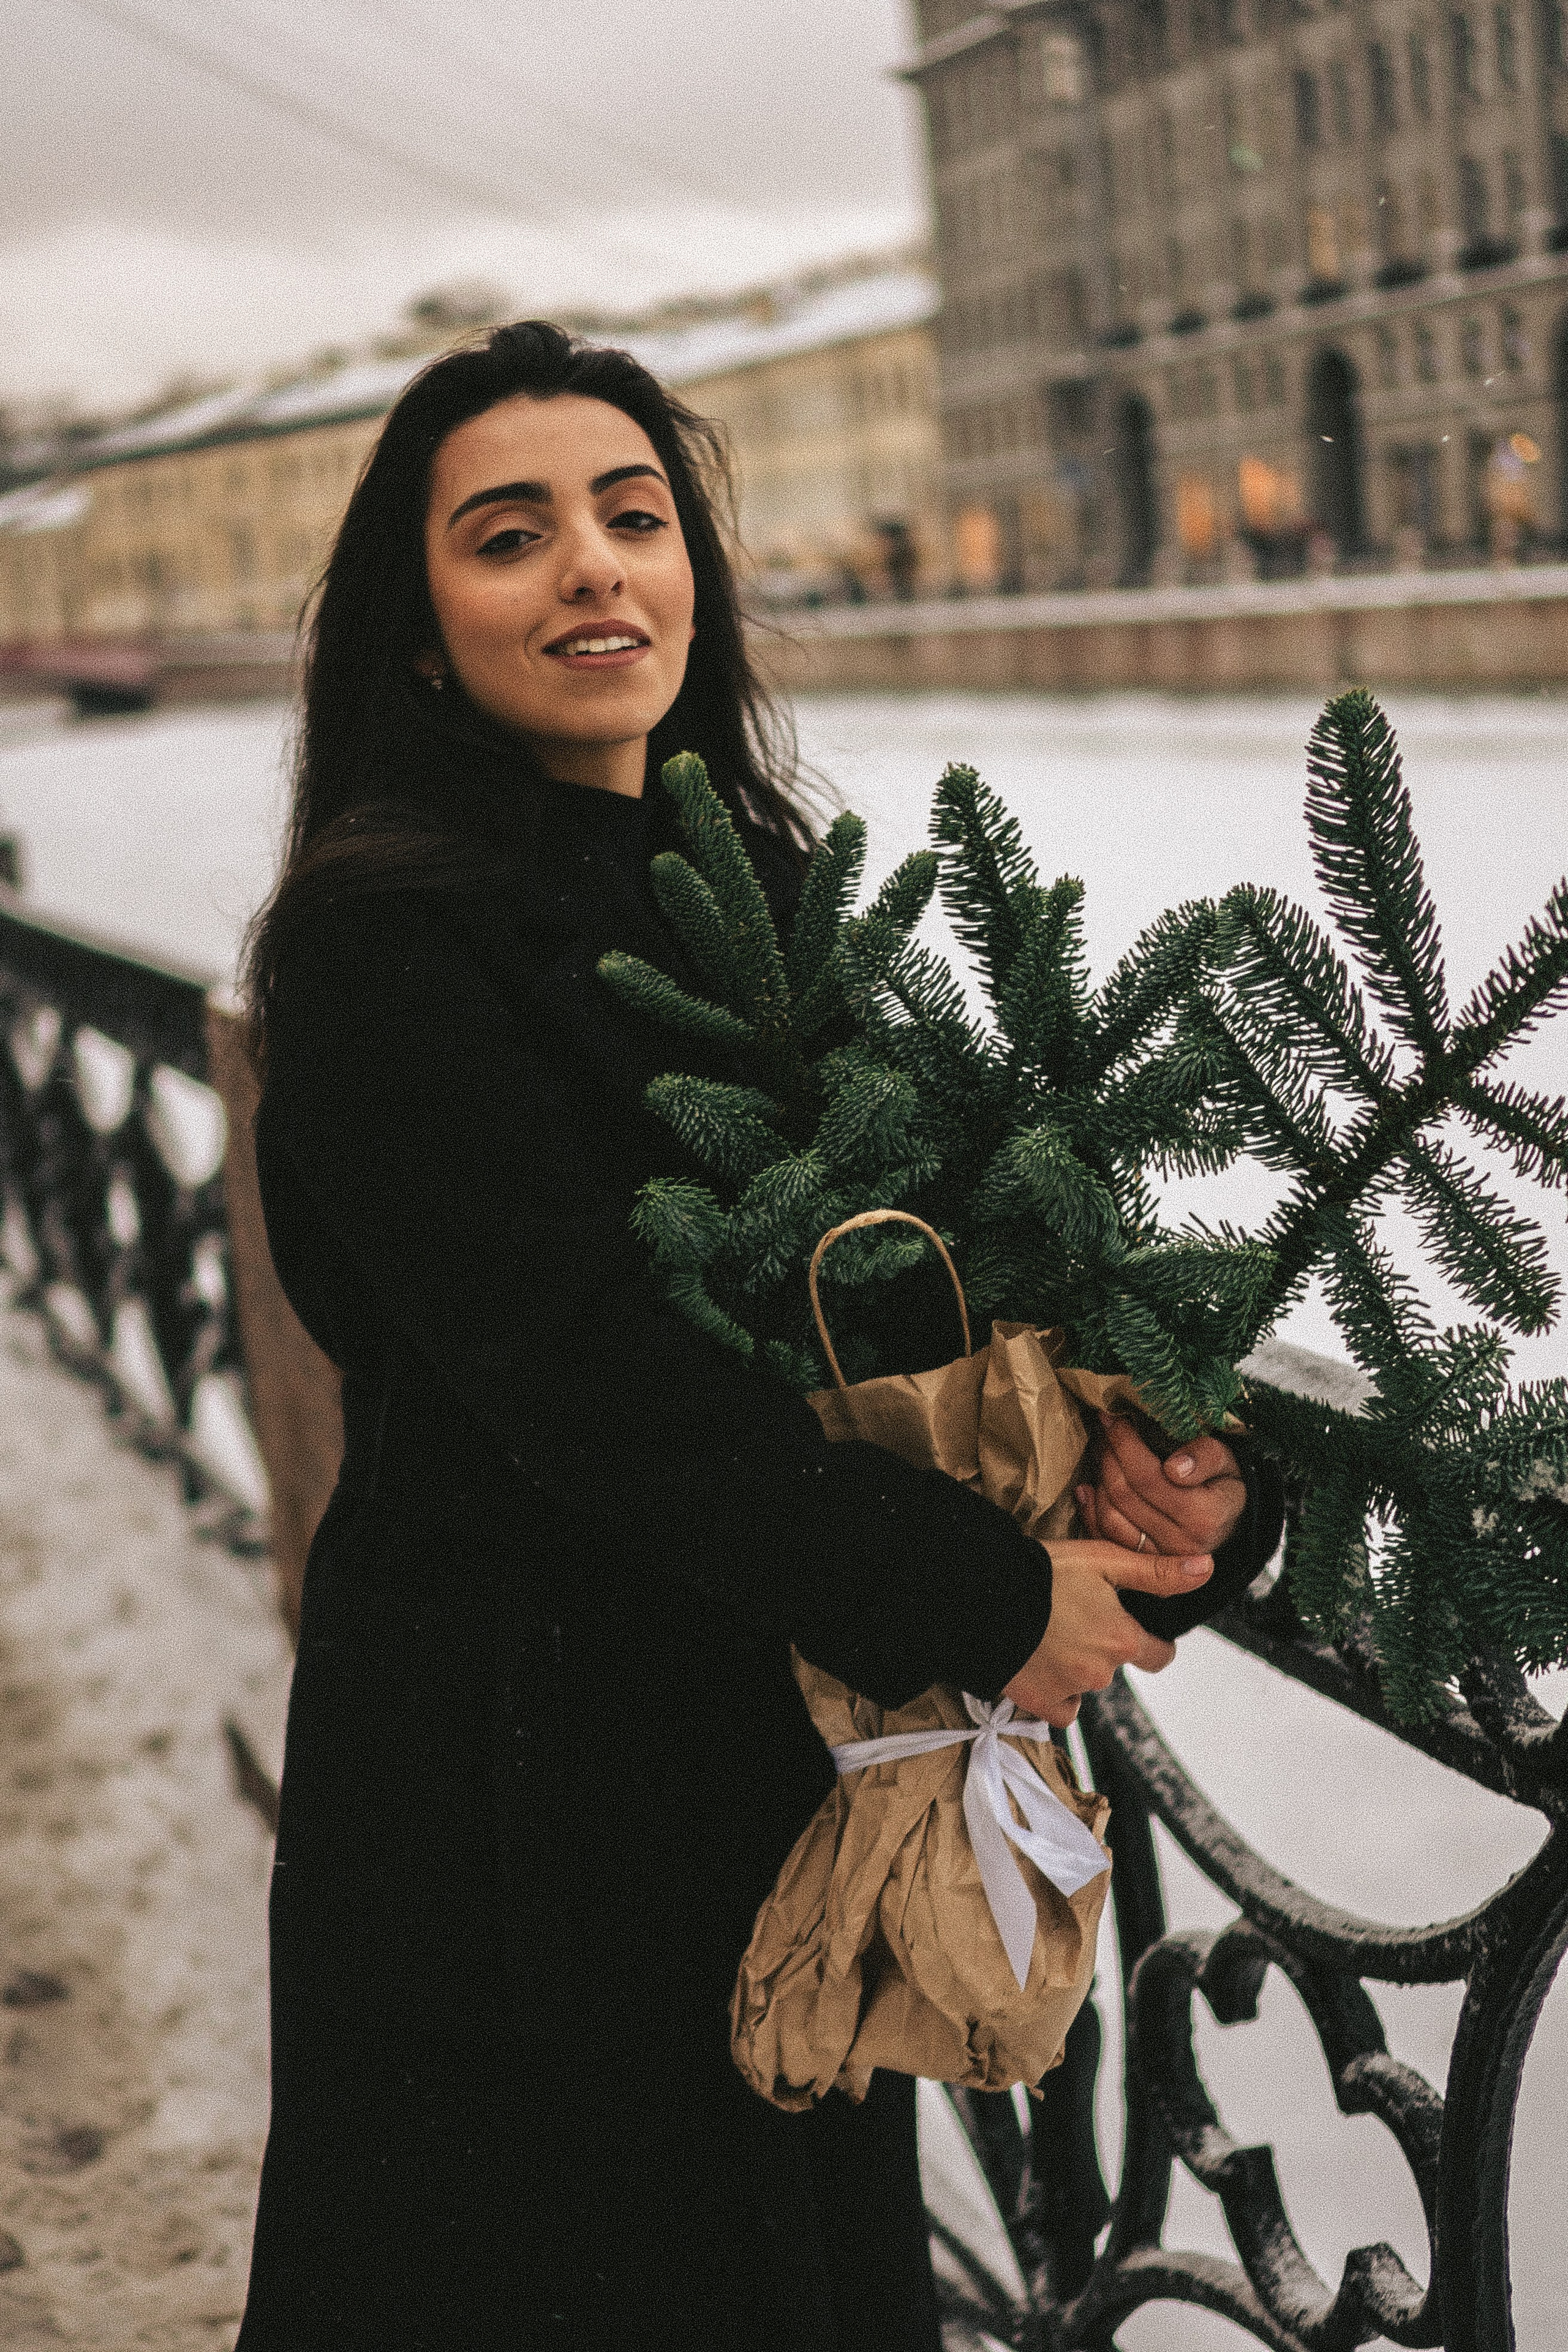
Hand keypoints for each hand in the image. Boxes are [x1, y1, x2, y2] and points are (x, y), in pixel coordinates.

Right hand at [1001, 1539, 1212, 1727]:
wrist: (982, 1595)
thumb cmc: (1043, 1572)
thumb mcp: (1103, 1560)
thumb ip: (1156, 1572)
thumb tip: (1205, 1570)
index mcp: (1122, 1639)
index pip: (1160, 1655)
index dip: (1152, 1641)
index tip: (1134, 1628)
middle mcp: (1102, 1672)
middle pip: (1116, 1665)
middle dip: (1102, 1646)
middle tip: (1074, 1616)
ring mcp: (1070, 1692)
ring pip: (1087, 1683)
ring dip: (1077, 1664)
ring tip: (1050, 1632)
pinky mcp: (1039, 1703)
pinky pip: (1061, 1707)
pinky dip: (1056, 1691)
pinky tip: (1041, 1662)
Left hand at [1078, 1413, 1245, 1560]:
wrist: (1228, 1522)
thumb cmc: (1224, 1483)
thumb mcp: (1227, 1462)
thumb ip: (1206, 1456)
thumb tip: (1175, 1468)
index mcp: (1203, 1517)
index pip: (1147, 1476)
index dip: (1124, 1444)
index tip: (1112, 1418)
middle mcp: (1180, 1544)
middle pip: (1124, 1494)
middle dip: (1108, 1455)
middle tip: (1104, 1430)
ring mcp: (1159, 1559)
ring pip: (1110, 1516)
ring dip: (1098, 1479)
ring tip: (1101, 1452)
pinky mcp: (1142, 1565)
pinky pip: (1106, 1538)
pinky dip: (1091, 1511)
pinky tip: (1086, 1487)